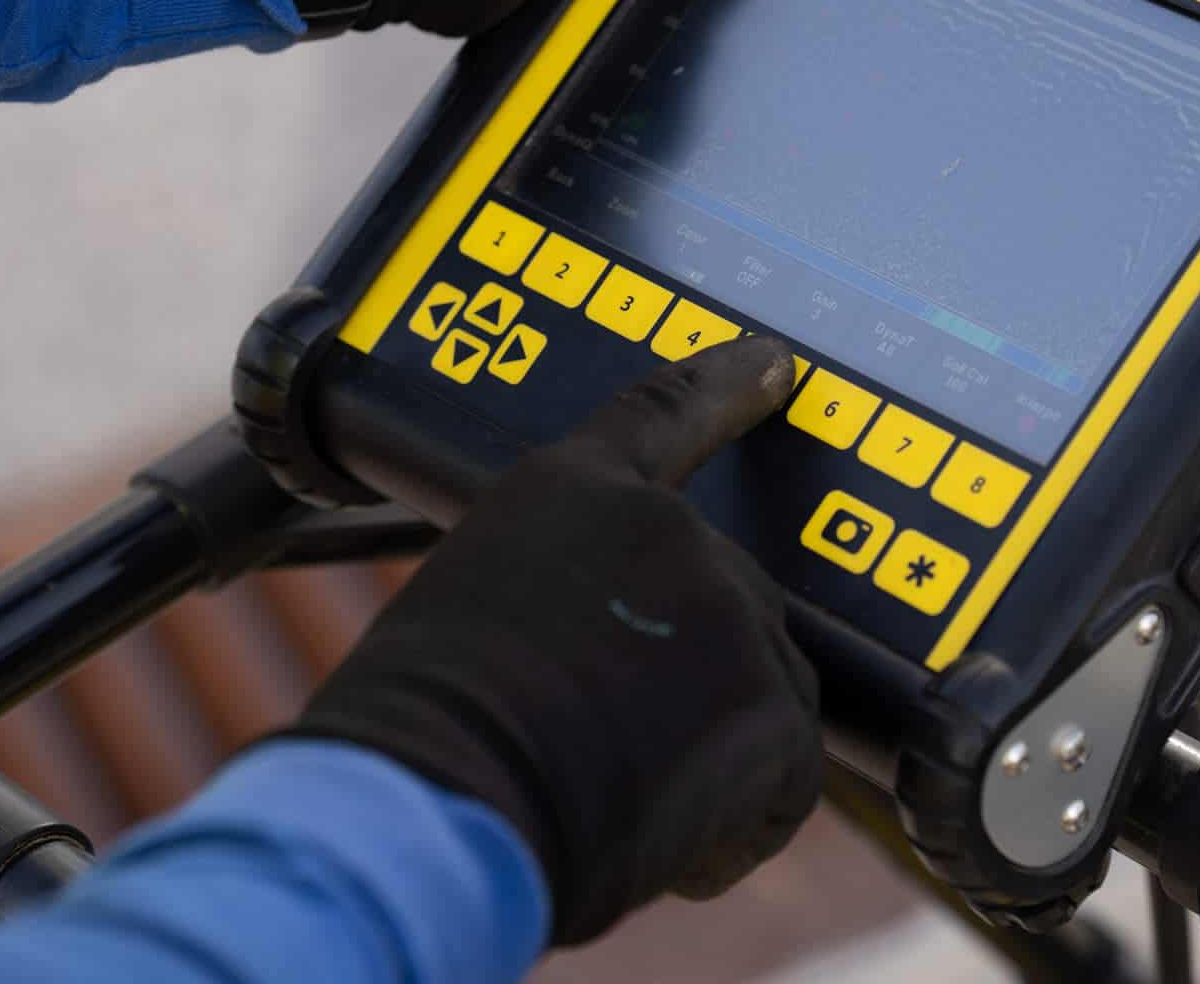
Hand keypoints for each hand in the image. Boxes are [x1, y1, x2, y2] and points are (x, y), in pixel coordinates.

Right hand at [290, 335, 820, 944]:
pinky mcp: (772, 704)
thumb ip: (562, 600)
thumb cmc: (419, 729)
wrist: (442, 797)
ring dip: (706, 752)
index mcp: (570, 490)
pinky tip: (654, 835)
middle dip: (687, 677)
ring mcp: (728, 611)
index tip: (770, 363)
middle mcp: (665, 530)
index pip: (662, 416)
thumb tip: (597, 658)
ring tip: (612, 794)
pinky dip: (728, 826)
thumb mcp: (469, 611)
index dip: (723, 388)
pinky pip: (780, 779)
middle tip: (605, 745)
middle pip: (723, 599)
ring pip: (756, 691)